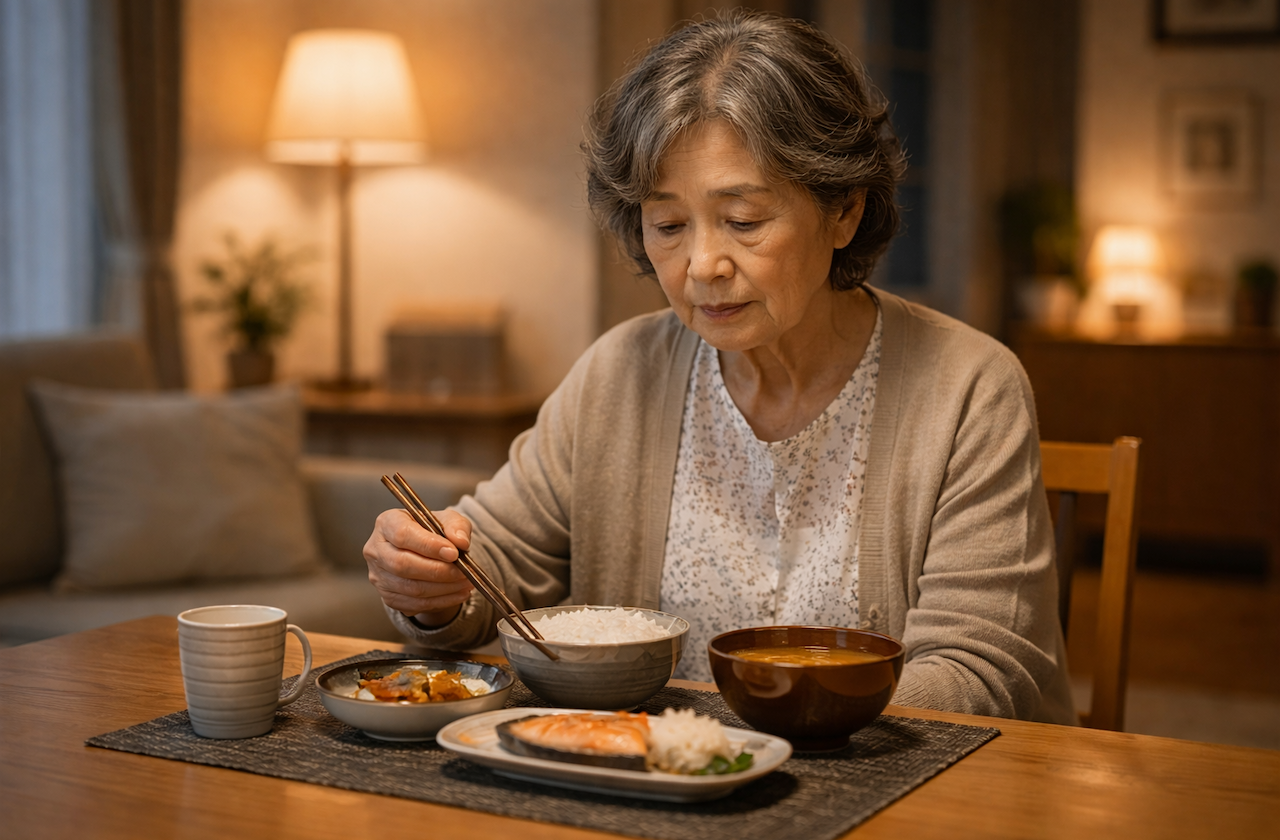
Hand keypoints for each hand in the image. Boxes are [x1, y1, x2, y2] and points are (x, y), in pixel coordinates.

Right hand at [363, 508, 475, 625]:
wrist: (426, 551)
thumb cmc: (433, 531)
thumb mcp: (448, 519)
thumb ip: (456, 526)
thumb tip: (461, 542)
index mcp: (387, 523)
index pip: (403, 535)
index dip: (428, 545)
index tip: (453, 553)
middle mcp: (376, 549)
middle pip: (402, 565)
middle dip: (437, 571)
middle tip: (463, 572)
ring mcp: (379, 576)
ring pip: (410, 588)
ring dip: (443, 588)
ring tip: (466, 583)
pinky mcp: (387, 596)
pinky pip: (414, 604)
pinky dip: (440, 601)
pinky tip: (458, 594)